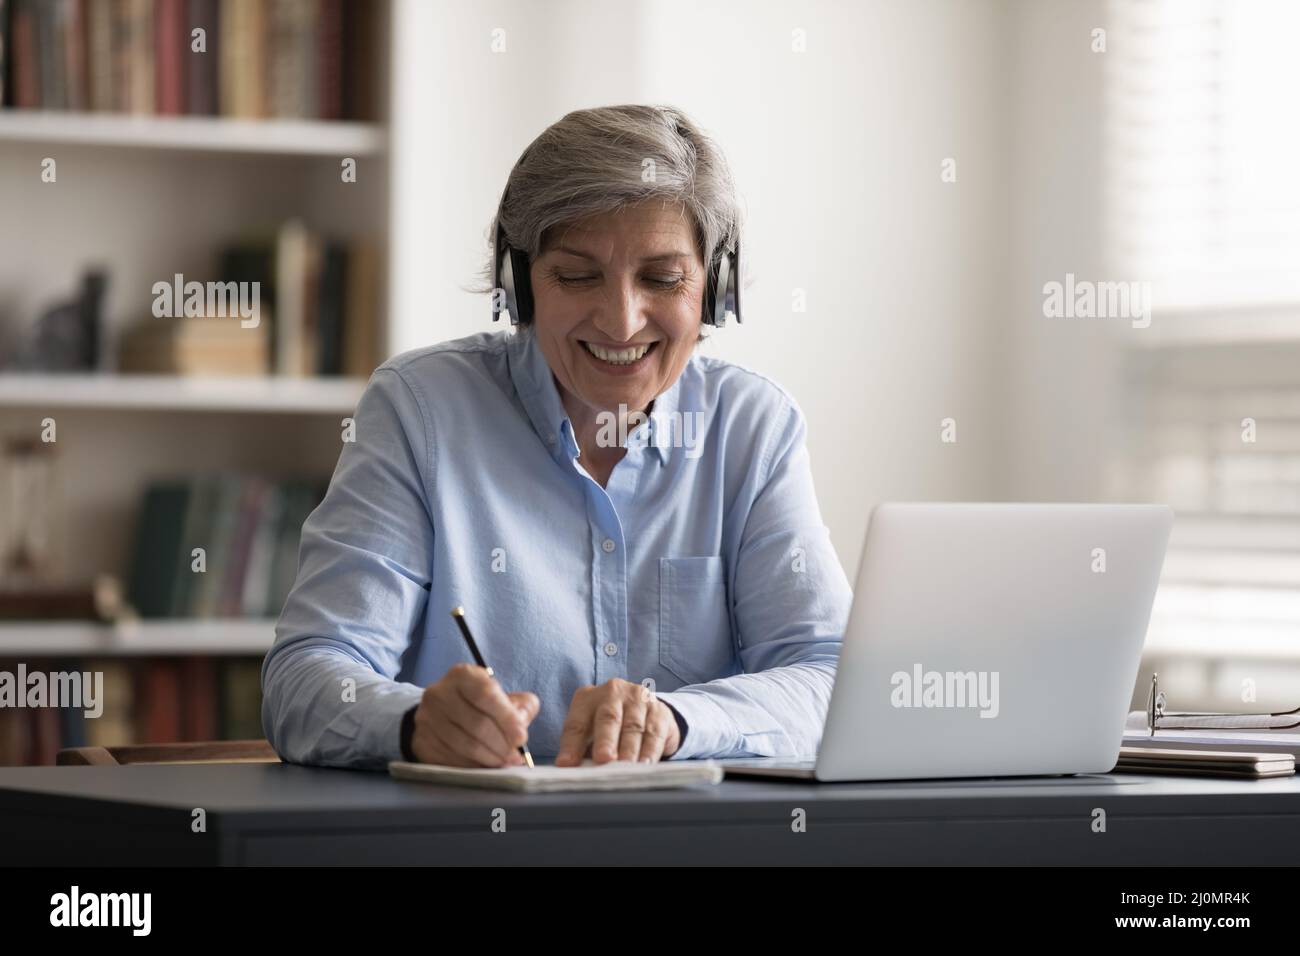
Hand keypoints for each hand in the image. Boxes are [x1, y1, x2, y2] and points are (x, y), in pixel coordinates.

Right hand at [409, 663, 539, 766]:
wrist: (441, 713)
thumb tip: (522, 721)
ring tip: (504, 761)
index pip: (486, 695)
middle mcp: (440, 693)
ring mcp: (427, 718)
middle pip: (476, 723)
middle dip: (501, 743)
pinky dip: (473, 766)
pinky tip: (485, 766)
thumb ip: (520, 705)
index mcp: (462, 675)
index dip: (506, 718)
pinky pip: (452, 759)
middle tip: (514, 755)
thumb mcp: (500, 695)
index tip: (521, 737)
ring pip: (465, 745)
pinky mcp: (423, 741)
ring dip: (490, 758)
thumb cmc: (478, 704)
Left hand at [555, 678, 680, 765]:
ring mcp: (638, 699)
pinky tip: (646, 764)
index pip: (577, 723)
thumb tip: (569, 769)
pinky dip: (650, 750)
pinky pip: (655, 732)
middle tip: (603, 758)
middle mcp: (613, 693)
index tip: (567, 764)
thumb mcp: (589, 733)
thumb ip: (580, 749)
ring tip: (626, 767)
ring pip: (633, 726)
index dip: (571, 744)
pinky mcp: (659, 711)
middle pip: (608, 718)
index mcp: (588, 698)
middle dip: (605, 740)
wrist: (644, 709)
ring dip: (630, 749)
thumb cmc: (608, 727)